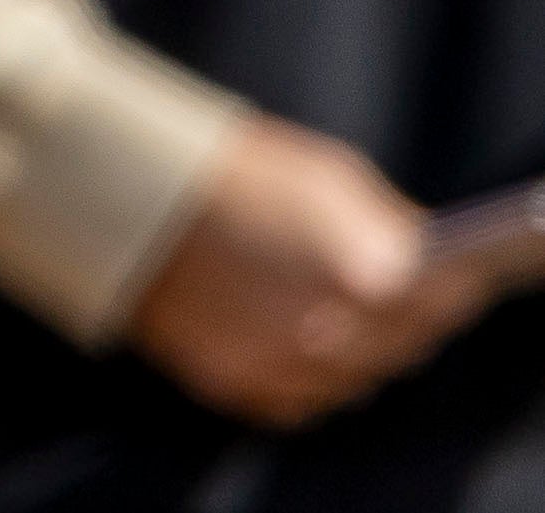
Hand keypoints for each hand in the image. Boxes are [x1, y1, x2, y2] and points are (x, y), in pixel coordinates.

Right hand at [128, 117, 493, 427]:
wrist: (116, 193)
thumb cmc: (224, 170)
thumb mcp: (326, 175)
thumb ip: (387, 225)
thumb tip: (418, 255)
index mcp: (365, 278)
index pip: (442, 305)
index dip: (452, 289)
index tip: (455, 279)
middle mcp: (330, 336)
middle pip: (400, 348)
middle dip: (406, 321)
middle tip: (400, 299)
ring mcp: (280, 366)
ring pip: (352, 381)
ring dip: (357, 354)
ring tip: (340, 317)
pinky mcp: (233, 384)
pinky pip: (298, 400)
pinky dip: (308, 378)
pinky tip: (298, 342)